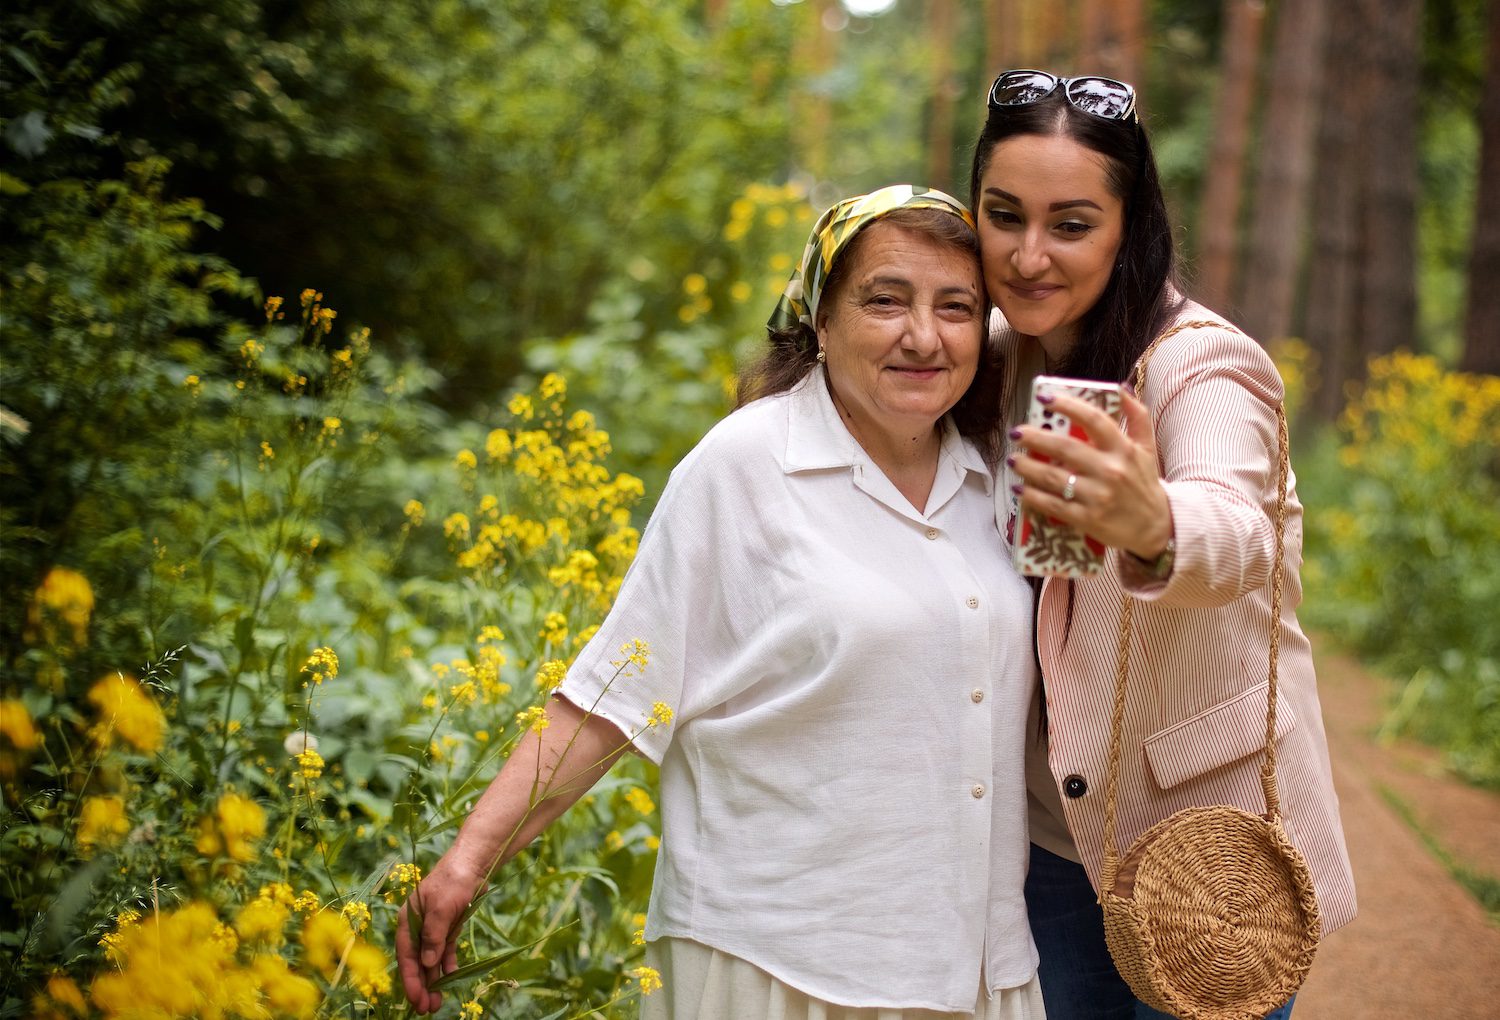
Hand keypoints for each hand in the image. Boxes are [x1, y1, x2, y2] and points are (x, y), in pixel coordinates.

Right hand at [395, 850, 487, 1012]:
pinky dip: (447, 964)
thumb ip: (434, 936)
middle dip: (420, 986)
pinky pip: (445, 950)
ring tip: (437, 1002)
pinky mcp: (448, 927)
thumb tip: (428, 963)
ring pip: (430, 960)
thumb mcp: (442, 908)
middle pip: (417, 961)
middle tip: (427, 1009)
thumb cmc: (453, 881)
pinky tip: (451, 977)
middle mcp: (417, 926)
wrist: (472, 863)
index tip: (416, 999)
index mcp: (408, 921)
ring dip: (433, 980)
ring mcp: (433, 928)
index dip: (410, 980)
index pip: (406, 956)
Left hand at [1009, 388, 1172, 559]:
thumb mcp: (1147, 448)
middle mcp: (1110, 471)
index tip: (1045, 398)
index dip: (1068, 405)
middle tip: (1017, 432)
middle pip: (1065, 448)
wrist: (1157, 527)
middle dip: (1036, 438)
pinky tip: (1020, 489)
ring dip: (1028, 467)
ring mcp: (1098, 497)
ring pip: (1054, 477)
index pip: (1094, 419)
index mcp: (1124, 449)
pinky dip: (1032, 497)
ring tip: (1013, 459)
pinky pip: (1053, 505)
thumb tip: (1121, 388)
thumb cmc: (1145, 484)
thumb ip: (1137, 417)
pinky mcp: (1087, 519)